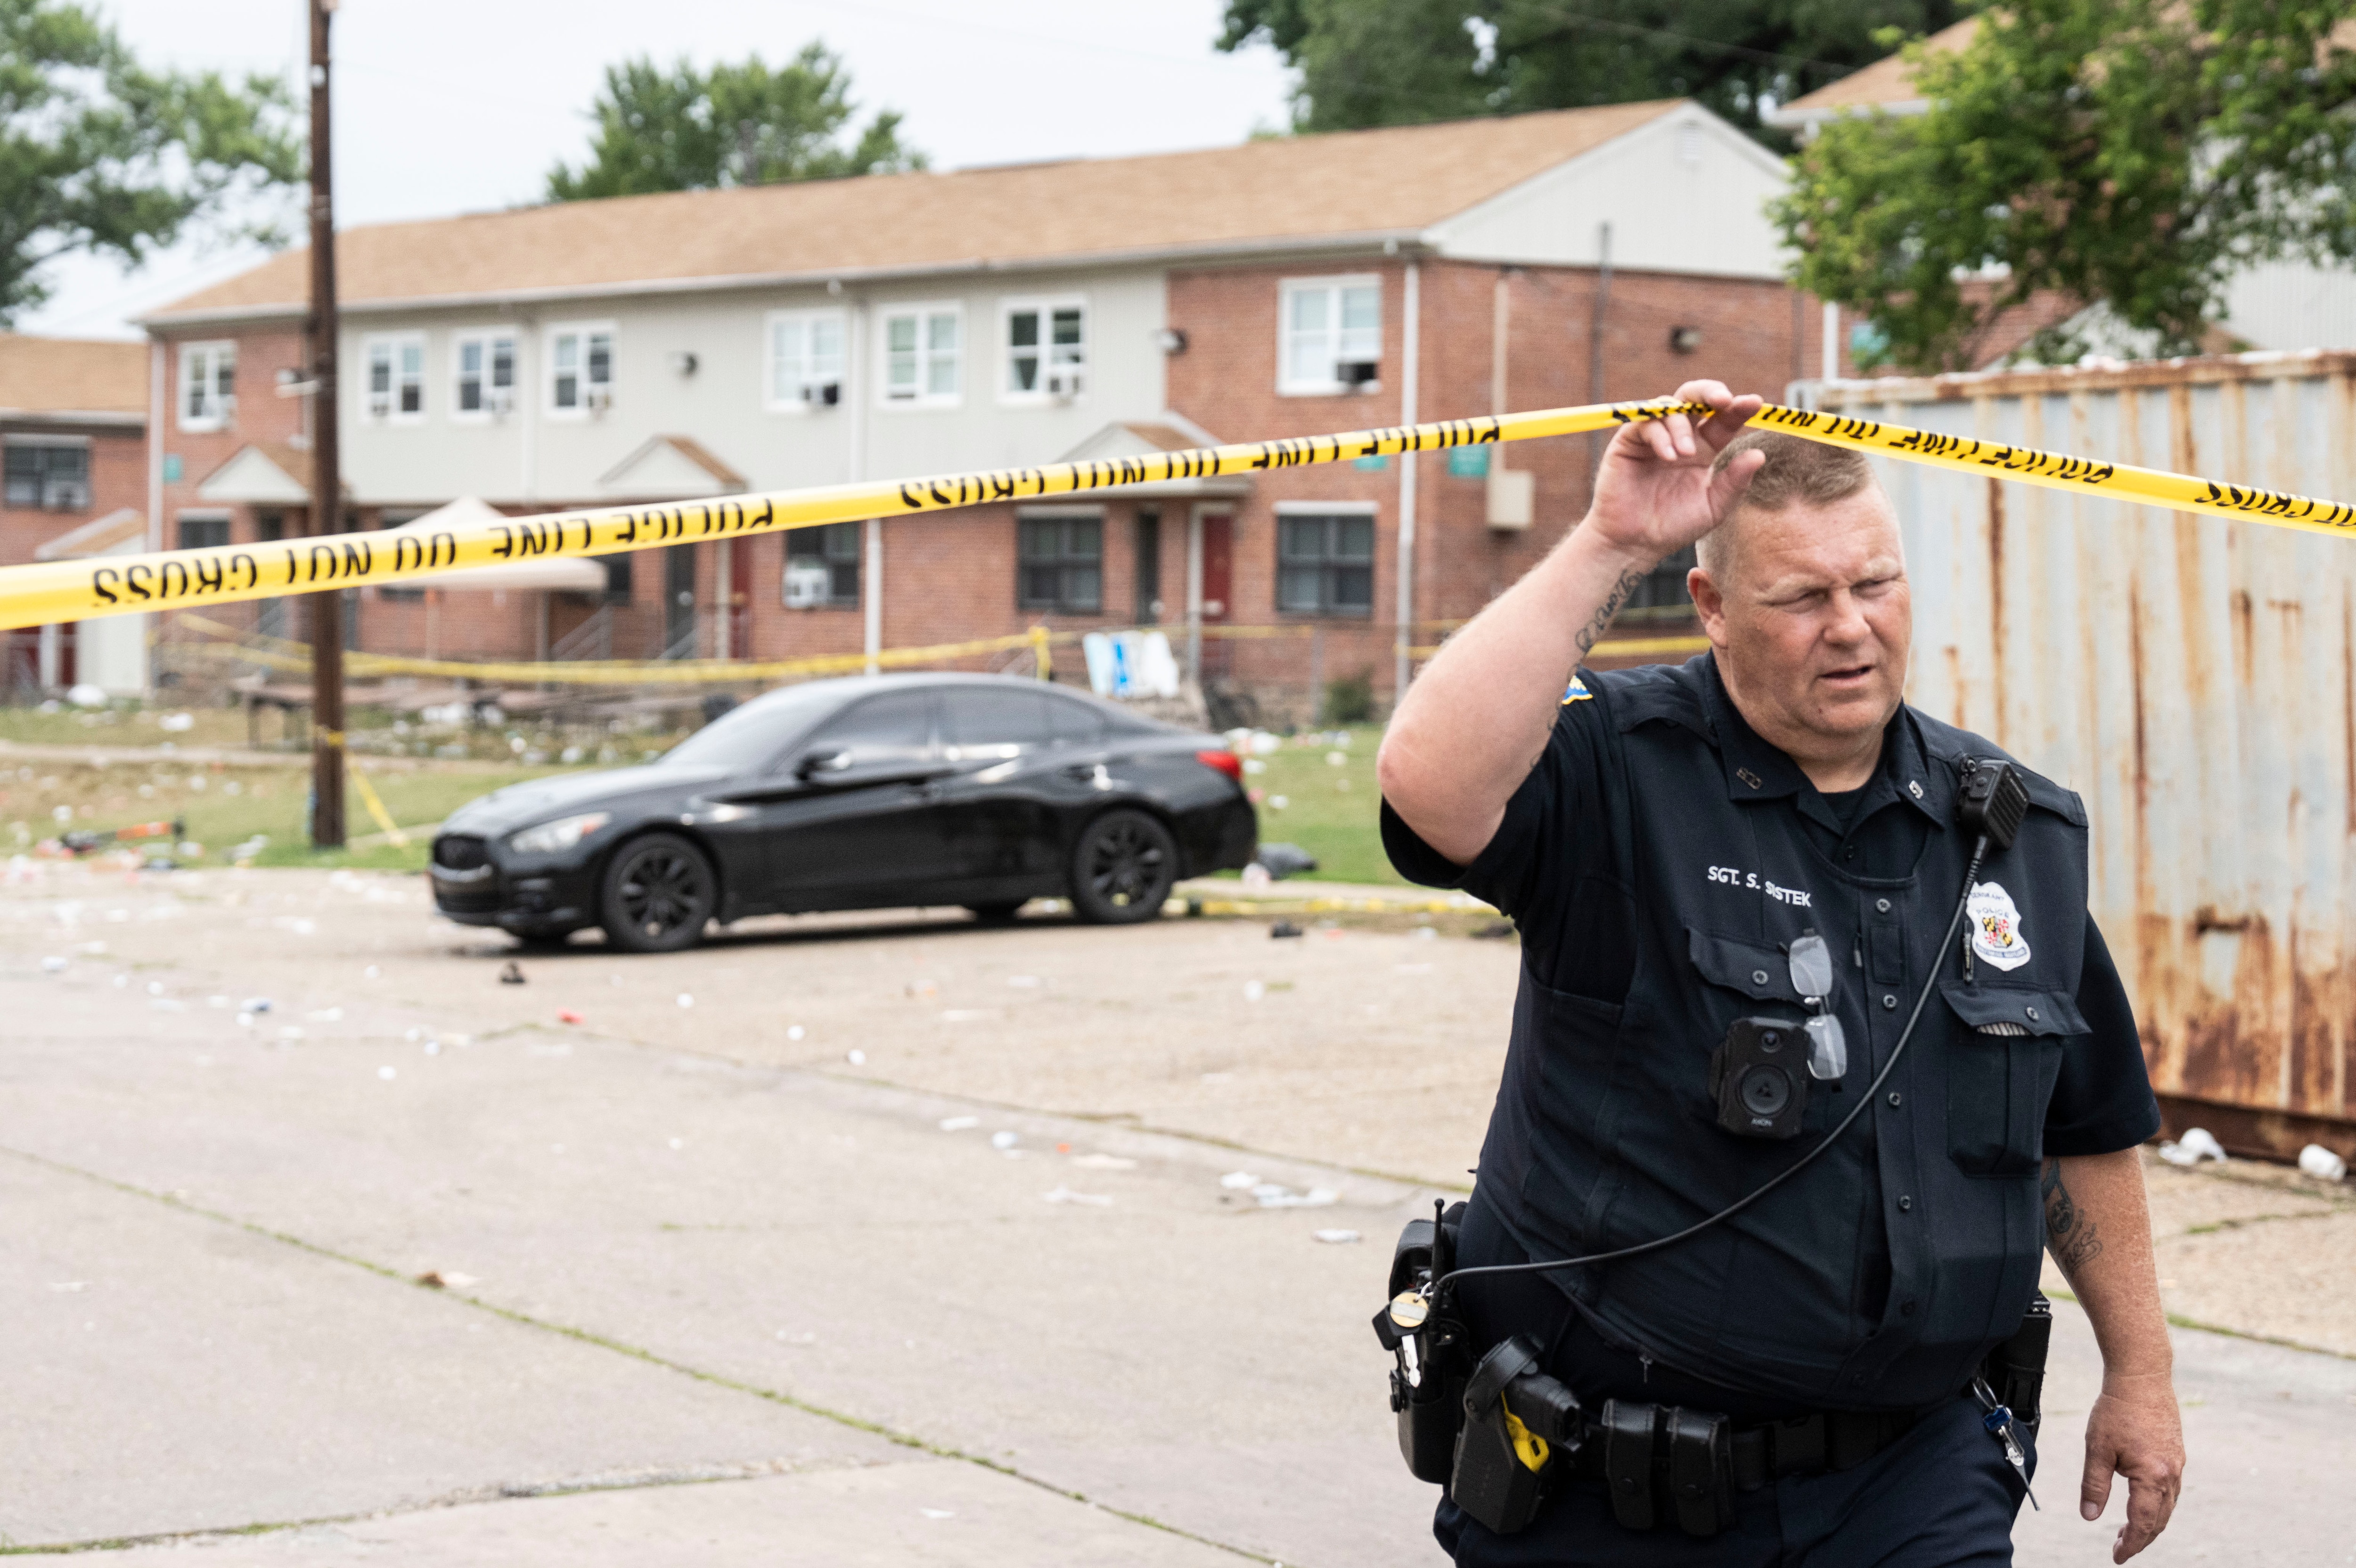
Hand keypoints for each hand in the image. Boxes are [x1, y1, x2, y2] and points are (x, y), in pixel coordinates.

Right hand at [1581, 379, 1763, 564]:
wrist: (1636, 543)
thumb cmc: (1675, 526)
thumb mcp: (1714, 507)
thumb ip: (1735, 481)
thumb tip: (1759, 454)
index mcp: (1705, 449)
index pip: (1723, 419)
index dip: (1739, 408)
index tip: (1755, 403)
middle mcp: (1680, 437)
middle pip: (1695, 397)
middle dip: (1710, 391)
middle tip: (1723, 399)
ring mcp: (1654, 438)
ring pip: (1670, 406)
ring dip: (1682, 426)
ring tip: (1685, 454)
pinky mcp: (1628, 442)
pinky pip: (1645, 423)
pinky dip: (1660, 435)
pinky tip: (1668, 456)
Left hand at [2080, 1371, 2183, 1561]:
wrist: (2142, 1377)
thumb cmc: (2117, 1410)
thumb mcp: (2097, 1448)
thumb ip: (2094, 1485)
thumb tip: (2089, 1516)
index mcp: (2152, 1476)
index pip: (2142, 1523)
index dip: (2131, 1544)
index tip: (2118, 1557)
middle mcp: (2171, 1474)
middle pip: (2159, 1519)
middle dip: (2141, 1538)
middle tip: (2121, 1549)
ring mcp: (2177, 1464)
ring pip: (2167, 1506)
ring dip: (2150, 1523)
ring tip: (2128, 1531)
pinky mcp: (2176, 1454)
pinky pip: (2170, 1490)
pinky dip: (2157, 1504)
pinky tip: (2142, 1502)